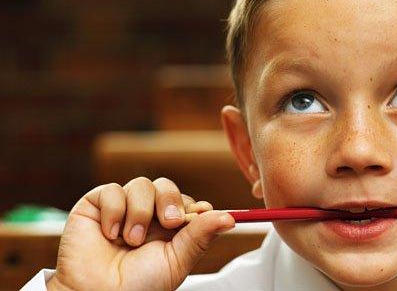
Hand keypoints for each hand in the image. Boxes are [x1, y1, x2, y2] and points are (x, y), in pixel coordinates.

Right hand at [46, 177, 234, 290]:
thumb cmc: (137, 286)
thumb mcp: (177, 261)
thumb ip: (200, 236)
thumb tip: (230, 218)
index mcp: (170, 228)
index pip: (187, 202)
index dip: (194, 205)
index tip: (200, 213)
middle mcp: (148, 215)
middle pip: (166, 185)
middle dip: (170, 200)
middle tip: (168, 223)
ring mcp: (123, 208)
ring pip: (141, 184)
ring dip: (140, 212)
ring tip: (132, 240)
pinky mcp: (96, 205)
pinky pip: (112, 190)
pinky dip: (114, 211)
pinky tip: (110, 234)